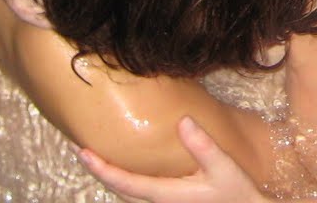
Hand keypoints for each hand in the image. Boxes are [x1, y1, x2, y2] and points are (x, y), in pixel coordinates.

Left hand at [79, 115, 266, 202]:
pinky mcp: (171, 200)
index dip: (101, 168)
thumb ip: (203, 146)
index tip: (82, 152)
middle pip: (119, 189)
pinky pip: (139, 190)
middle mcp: (160, 202)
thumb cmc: (236, 192)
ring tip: (97, 154)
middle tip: (80, 149)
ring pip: (127, 192)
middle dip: (98, 170)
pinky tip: (127, 164)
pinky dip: (125, 178)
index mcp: (166, 194)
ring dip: (110, 174)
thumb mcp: (223, 167)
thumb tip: (183, 121)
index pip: (123, 182)